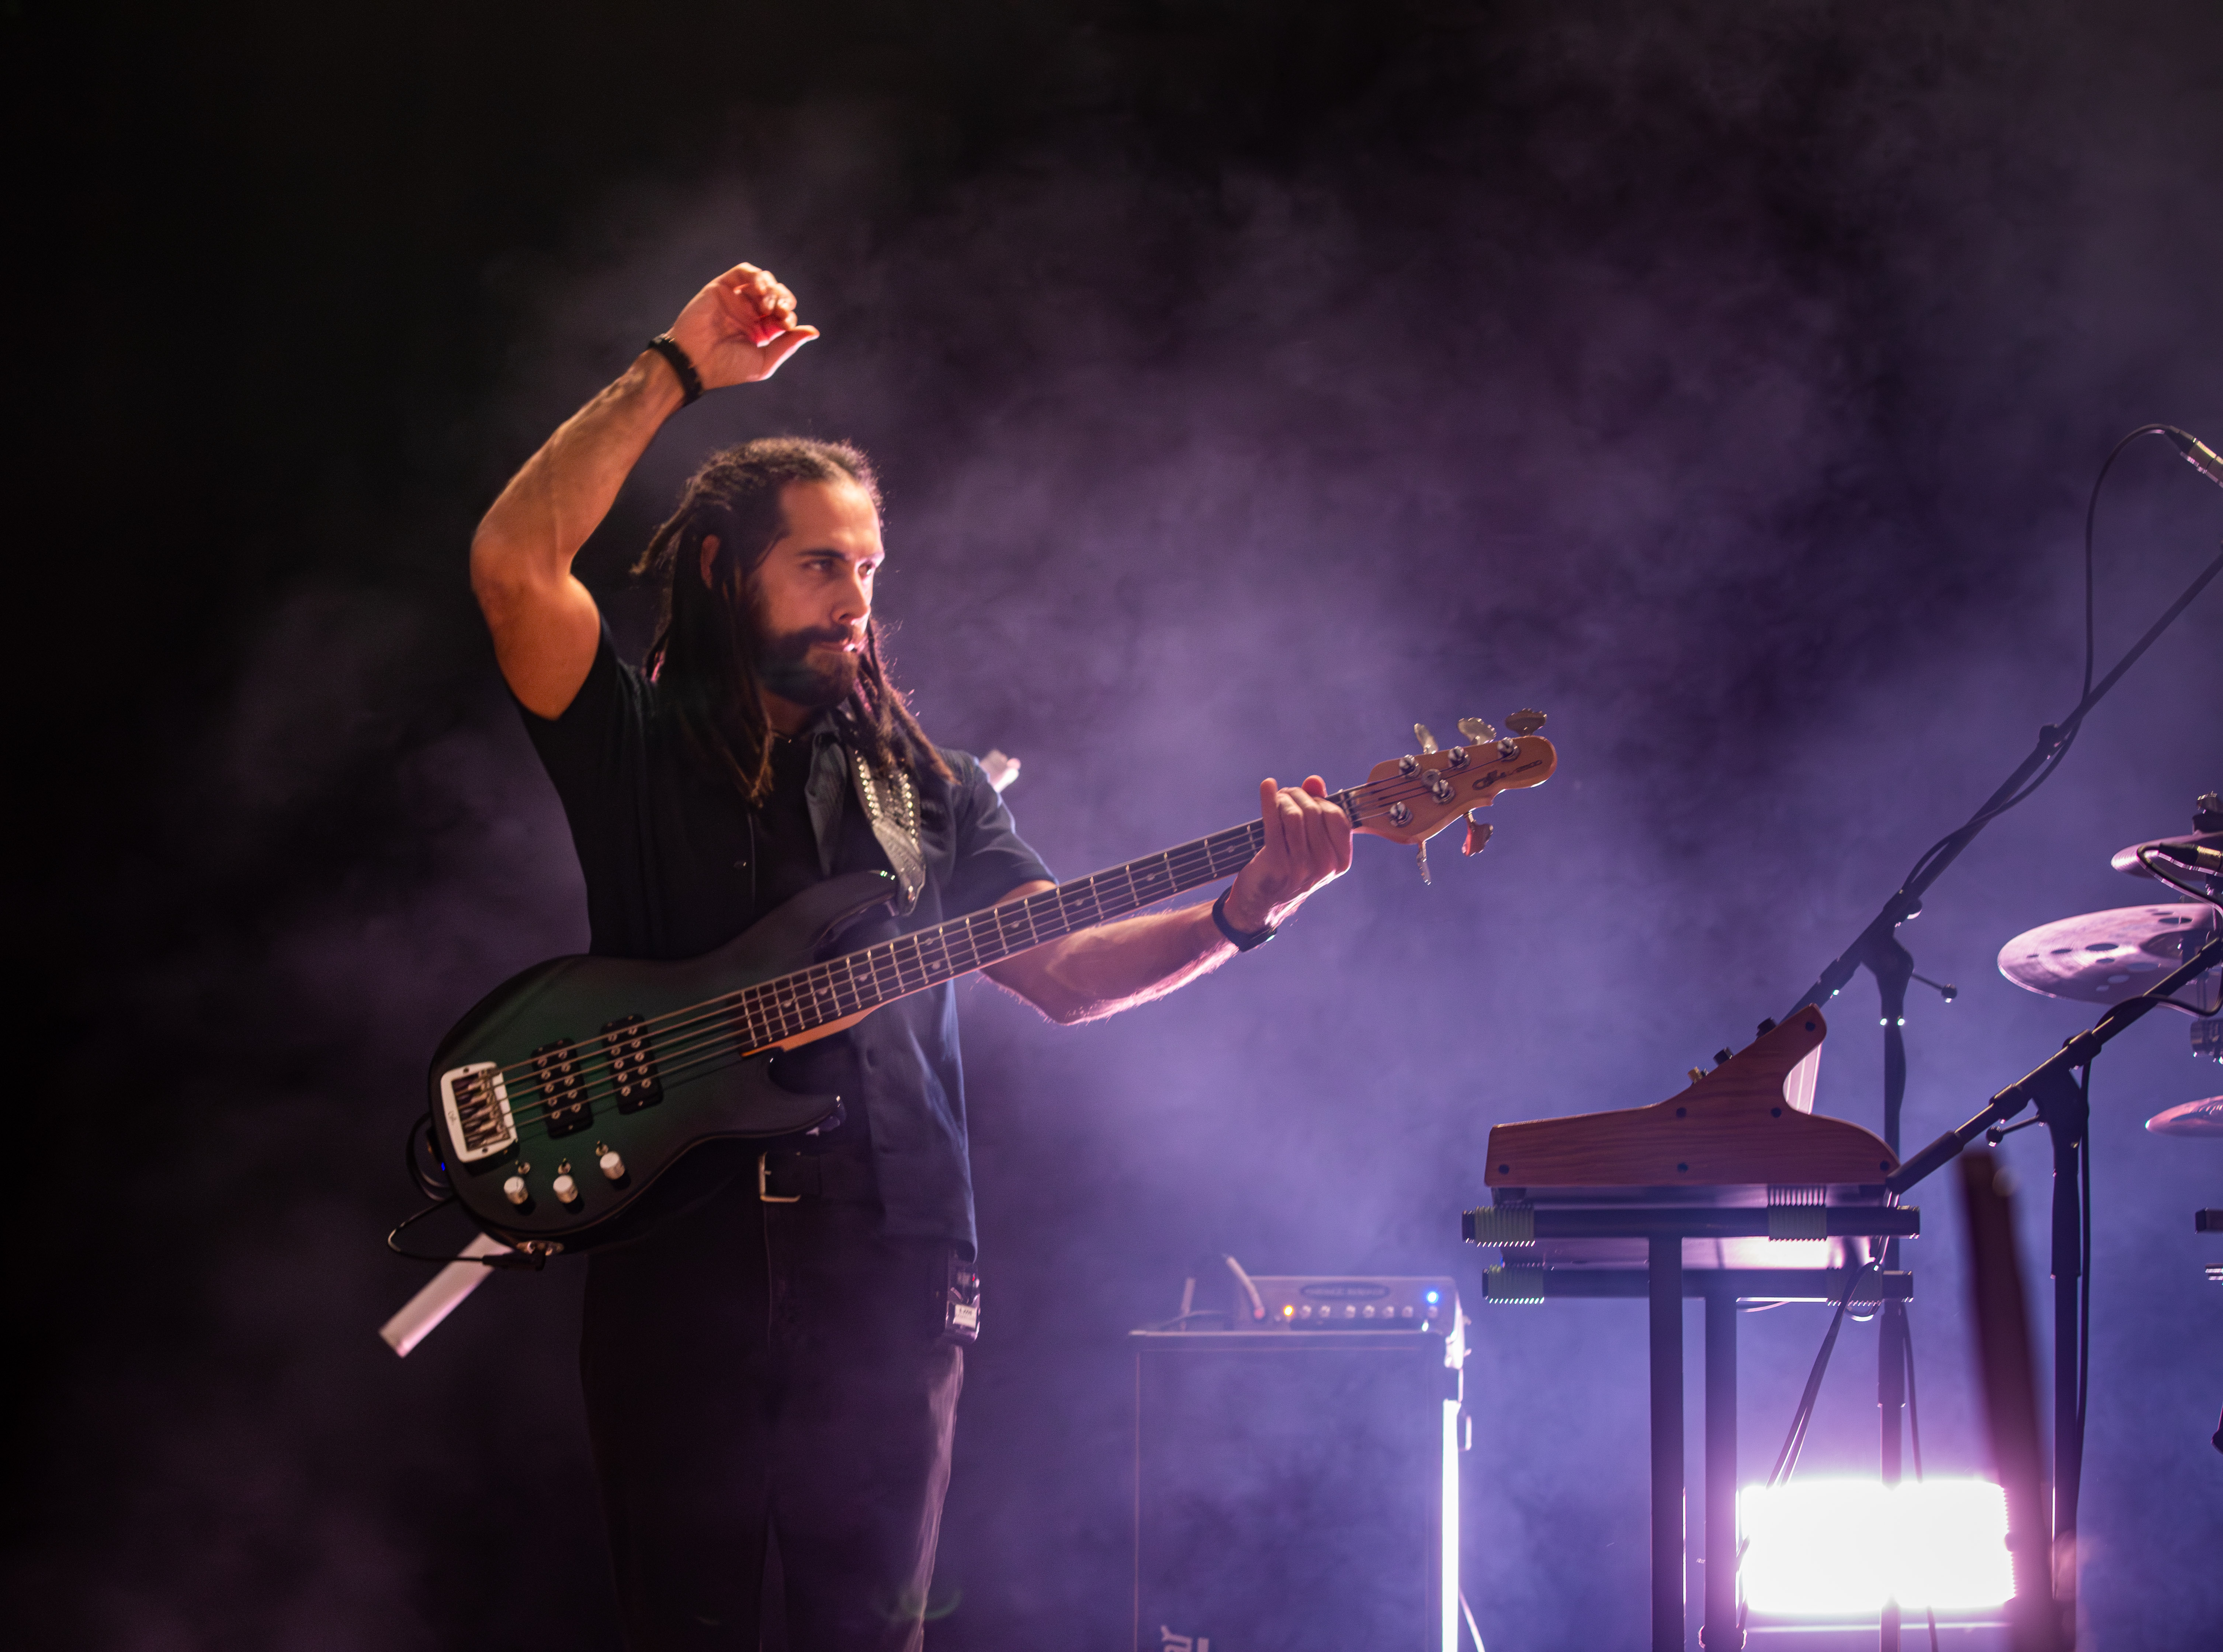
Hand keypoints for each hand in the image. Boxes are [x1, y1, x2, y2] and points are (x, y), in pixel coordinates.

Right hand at [663, 261, 819, 388]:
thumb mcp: (764, 362)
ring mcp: (736, 299)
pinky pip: (743, 272)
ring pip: (763, 280)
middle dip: (784, 299)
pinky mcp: (722, 288)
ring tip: (766, 304)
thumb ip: (788, 345)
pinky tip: (759, 288)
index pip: (784, 314)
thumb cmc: (727, 367)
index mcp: (761, 330)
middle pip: (777, 294)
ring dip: (772, 288)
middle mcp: (750, 313)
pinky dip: (755, 275)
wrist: (695, 362)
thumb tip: (814, 331)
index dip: (789, 315)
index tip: (786, 324)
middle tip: (779, 311)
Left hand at [1222, 776, 1353, 933]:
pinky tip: (1267, 786)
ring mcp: (1301, 867)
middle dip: (1299, 796)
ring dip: (1284, 799)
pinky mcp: (1276, 864)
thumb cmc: (1289, 868)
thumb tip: (1314, 781)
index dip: (1321, 801)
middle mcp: (1324, 867)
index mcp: (1339, 863)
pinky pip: (1274, 822)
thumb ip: (1317, 812)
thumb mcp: (1310, 845)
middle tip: (1285, 795)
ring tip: (1277, 798)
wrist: (1262, 904)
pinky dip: (1269, 799)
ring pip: (1295, 815)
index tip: (1307, 797)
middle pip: (1315, 812)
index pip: (1337, 817)